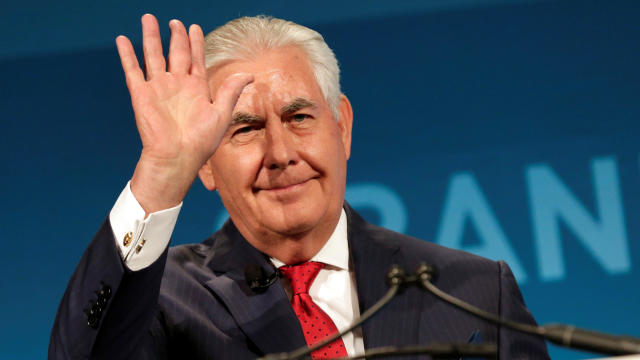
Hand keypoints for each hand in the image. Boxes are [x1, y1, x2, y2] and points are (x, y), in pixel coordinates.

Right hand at [115, 14, 252, 213]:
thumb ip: (231, 90)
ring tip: (148, 18)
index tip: (194, 26)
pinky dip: (127, 54)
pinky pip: (133, 70)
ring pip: (153, 55)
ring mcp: (158, 88)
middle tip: (174, 21)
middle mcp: (176, 84)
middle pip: (175, 53)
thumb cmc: (201, 141)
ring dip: (150, 37)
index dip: (195, 42)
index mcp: (196, 88)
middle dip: (175, 36)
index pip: (195, 58)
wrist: (177, 157)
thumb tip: (250, 74)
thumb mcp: (221, 113)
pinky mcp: (141, 94)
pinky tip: (123, 39)